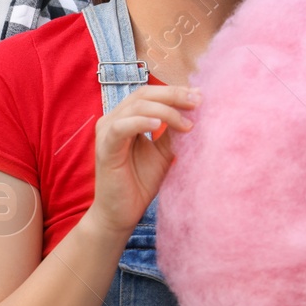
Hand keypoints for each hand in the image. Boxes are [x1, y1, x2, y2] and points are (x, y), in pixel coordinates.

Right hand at [83, 85, 199, 236]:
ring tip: (187, 124)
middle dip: (173, 95)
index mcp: (125, 117)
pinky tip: (158, 126)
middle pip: (143, 94)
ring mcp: (107, 132)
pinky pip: (122, 127)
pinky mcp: (105, 148)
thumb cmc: (140, 183)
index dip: (175, 92)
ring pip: (136, 107)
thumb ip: (172, 131)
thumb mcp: (163, 152)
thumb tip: (194, 109)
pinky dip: (141, 122)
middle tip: (198, 103)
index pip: (150, 94)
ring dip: (165, 111)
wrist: (122, 214)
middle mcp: (113, 119)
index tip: (201, 97)